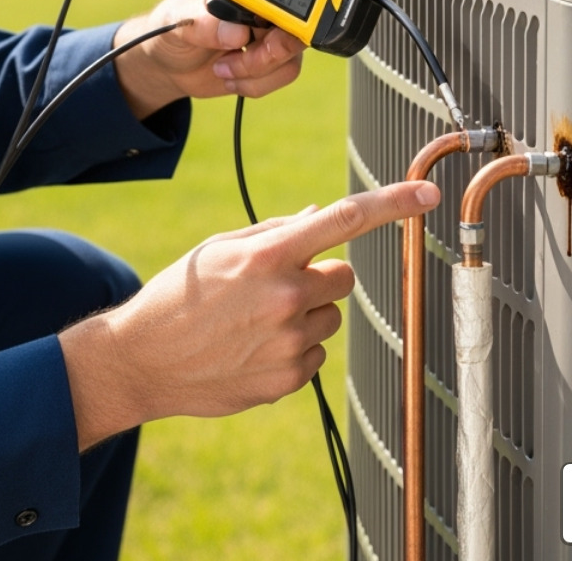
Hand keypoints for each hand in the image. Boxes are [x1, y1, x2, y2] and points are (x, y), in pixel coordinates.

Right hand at [59, 180, 438, 449]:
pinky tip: (250, 350)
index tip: (428, 193)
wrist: (143, 358)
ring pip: (331, 317)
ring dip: (305, 316)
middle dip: (320, 277)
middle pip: (344, 276)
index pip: (344, 219)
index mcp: (268, 254)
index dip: (393, 203)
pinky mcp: (289, 378)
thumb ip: (274, 231)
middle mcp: (286, 295)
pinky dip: (291, 350)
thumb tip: (319, 215)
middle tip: (275, 288)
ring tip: (254, 323)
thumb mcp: (219, 249)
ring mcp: (289, 340)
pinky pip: (315, 354)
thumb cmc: (181, 294)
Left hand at [111, 0, 305, 118]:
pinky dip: (257, 83)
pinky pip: (285, 72)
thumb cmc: (172, 28)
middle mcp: (262, 2)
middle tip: (240, 54)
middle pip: (295, 23)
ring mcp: (271, 30)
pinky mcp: (273, 57)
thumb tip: (236, 32)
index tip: (258, 31)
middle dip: (269, 49)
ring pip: (292, 53)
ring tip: (222, 66)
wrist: (170, 62)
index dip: (278, 10)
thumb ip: (203, 23)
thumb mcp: (176, 20)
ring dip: (256, 69)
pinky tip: (230, 75)